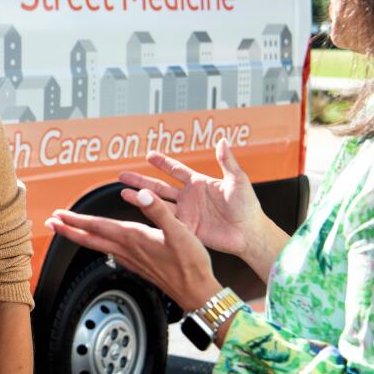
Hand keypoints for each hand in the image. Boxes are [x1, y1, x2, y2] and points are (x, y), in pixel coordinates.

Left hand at [46, 190, 220, 311]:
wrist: (197, 292)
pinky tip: (102, 246)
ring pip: (99, 246)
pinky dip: (100, 246)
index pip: (98, 226)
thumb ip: (158, 211)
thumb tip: (142, 195)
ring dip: (81, 238)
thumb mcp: (179, 231)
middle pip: (91, 238)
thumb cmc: (191, 263)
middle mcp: (128, 250)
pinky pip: (111, 253)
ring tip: (69, 232)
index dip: (76, 220)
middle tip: (51, 223)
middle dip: (69, 230)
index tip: (58, 215)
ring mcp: (132, 260)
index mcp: (134, 238)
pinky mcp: (139, 266)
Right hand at [120, 138, 264, 258]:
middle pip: (159, 186)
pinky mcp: (186, 229)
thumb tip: (222, 141)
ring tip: (124, 193)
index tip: (149, 155)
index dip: (162, 163)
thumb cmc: (248, 207)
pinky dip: (152, 218)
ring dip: (141, 198)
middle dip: (141, 180)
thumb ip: (227, 162)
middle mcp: (189, 198)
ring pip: (158, 204)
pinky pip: (166, 222)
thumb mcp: (238, 180)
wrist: (249, 233)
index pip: (176, 170)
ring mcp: (186, 213)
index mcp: (199, 184)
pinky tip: (140, 214)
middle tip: (123, 175)